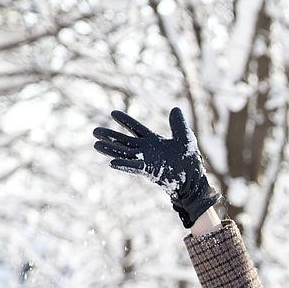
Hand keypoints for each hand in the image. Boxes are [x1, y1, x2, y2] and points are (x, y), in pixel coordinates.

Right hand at [93, 108, 219, 227]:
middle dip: (110, 136)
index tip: (113, 112)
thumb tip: (175, 108)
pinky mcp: (149, 171)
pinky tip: (111, 162)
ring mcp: (146, 161)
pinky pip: (133, 167)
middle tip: (95, 131)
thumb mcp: (185, 138)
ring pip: (124, 154)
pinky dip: (123, 165)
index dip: (125, 121)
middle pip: (124, 141)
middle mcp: (146, 151)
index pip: (136, 128)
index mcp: (153, 141)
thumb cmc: (190, 161)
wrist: (194, 179)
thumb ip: (178, 124)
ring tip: (96, 145)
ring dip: (110, 150)